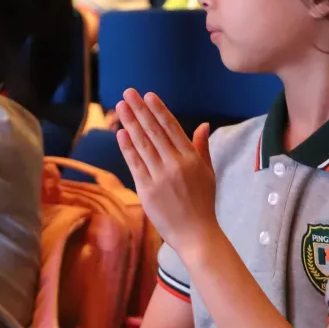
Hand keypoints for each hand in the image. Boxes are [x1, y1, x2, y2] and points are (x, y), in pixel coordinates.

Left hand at [114, 89, 217, 257]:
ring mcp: (160, 177)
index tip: (148, 95)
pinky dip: (127, 147)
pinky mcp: (147, 189)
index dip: (158, 110)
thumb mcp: (207, 173)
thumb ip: (201, 147)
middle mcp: (175, 164)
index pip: (172, 128)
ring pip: (142, 144)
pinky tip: (120, 133)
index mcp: (191, 158)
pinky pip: (135, 164)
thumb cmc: (203, 203)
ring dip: (130, 123)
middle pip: (154, 131)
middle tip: (128, 93)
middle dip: (139, 110)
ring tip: (120, 107)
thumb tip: (203, 124)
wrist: (196, 234)